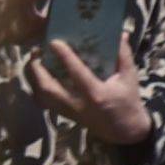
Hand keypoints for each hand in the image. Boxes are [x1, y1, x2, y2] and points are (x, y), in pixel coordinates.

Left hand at [24, 28, 154, 149]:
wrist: (126, 131)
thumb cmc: (128, 102)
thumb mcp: (130, 77)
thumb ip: (124, 55)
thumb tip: (120, 33)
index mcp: (96, 93)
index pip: (77, 73)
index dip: (64, 56)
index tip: (53, 42)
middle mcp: (79, 104)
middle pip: (48, 88)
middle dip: (37, 70)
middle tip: (36, 52)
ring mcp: (70, 112)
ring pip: (43, 97)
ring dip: (34, 78)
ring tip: (34, 61)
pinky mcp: (66, 115)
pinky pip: (46, 102)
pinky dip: (38, 88)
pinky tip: (39, 76)